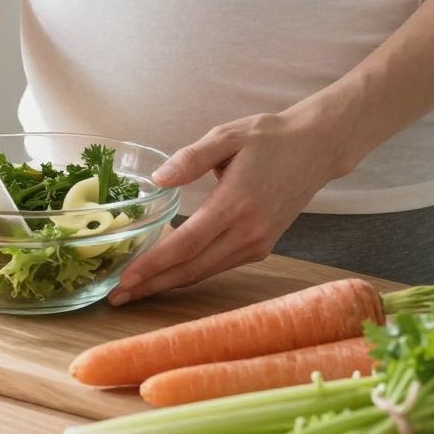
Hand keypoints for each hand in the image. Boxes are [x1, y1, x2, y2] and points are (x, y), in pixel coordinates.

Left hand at [109, 102, 350, 303]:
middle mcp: (248, 232)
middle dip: (152, 285)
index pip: (186, 244)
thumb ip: (191, 157)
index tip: (124, 279)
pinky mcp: (261, 246)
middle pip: (192, 269)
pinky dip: (190, 271)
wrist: (316, 148)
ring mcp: (257, 243)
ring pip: (205, 272)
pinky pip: (219, 265)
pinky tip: (167, 271)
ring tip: (134, 289)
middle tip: (116, 297)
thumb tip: (159, 180)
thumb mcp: (228, 136)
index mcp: (236, 203)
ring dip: (168, 283)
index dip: (153, 265)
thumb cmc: (270, 138)